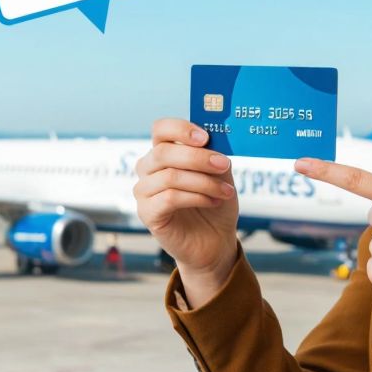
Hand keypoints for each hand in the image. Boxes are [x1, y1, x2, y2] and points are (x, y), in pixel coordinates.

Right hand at [133, 118, 239, 278]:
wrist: (213, 241)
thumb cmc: (214, 204)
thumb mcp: (220, 175)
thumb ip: (214, 155)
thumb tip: (216, 139)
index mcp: (164, 153)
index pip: (161, 129)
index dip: (180, 129)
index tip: (205, 137)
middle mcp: (148, 169)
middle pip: (163, 153)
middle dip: (198, 158)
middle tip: (224, 164)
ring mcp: (144, 191)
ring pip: (170, 176)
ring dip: (203, 182)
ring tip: (226, 191)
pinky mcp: (147, 213)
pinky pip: (170, 198)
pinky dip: (196, 197)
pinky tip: (213, 202)